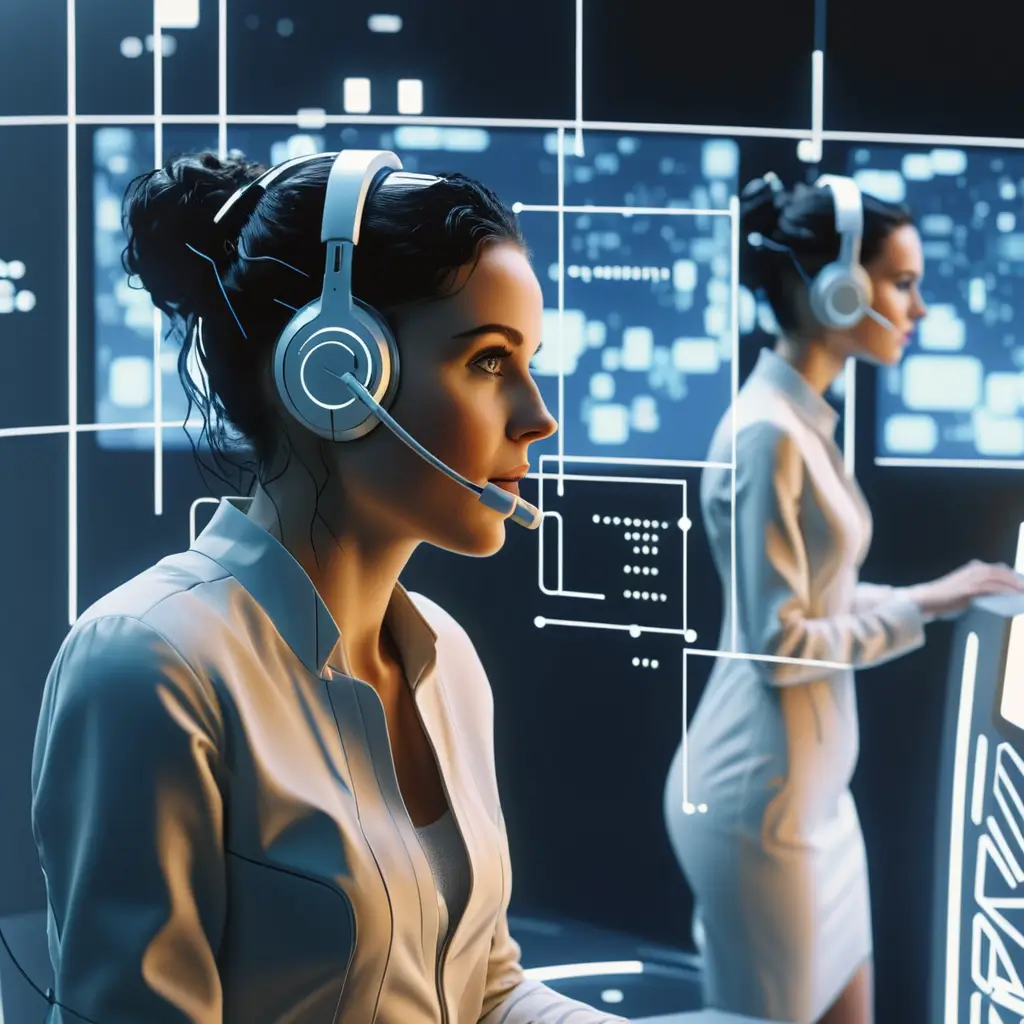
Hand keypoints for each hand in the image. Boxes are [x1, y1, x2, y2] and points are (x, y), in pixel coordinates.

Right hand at [905, 560, 1023, 620]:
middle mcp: (974, 570)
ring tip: (1023, 590)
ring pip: (1000, 578)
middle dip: (1015, 578)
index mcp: (972, 568)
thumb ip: (978, 588)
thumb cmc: (943, 597)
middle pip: (1001, 571)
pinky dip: (1006, 590)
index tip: (1020, 581)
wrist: (926, 600)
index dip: (1011, 574)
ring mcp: (972, 578)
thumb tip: (997, 595)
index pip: (997, 569)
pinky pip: (994, 588)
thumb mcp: (963, 589)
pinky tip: (1014, 595)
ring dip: (1014, 584)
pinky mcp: (971, 588)